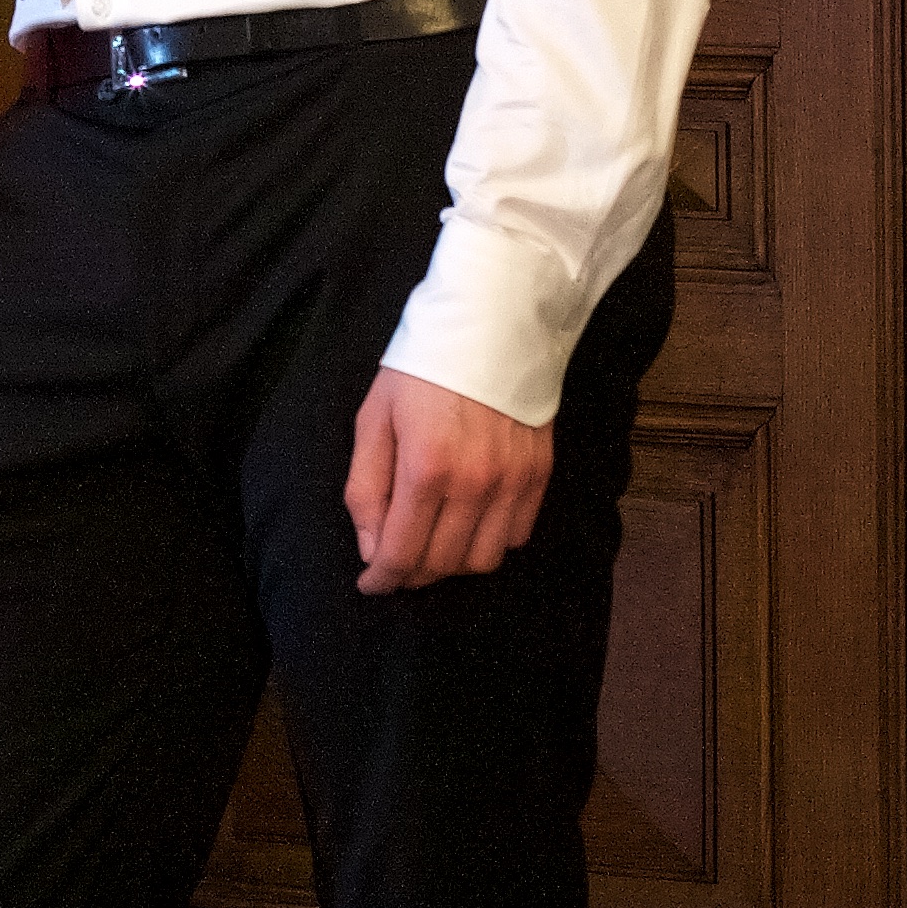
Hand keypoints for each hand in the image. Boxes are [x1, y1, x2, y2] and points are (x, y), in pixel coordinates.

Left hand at [344, 365, 551, 593]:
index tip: (371, 585)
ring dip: (453, 562)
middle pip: (443, 564)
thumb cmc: (421, 367)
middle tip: (395, 561)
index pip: (403, 553)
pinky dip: (490, 541)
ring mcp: (513, 481)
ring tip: (432, 541)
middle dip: (413, 573)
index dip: (382, 579)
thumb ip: (367, 488)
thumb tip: (371, 549)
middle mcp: (475, 483)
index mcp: (426, 467)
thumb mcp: (374, 418)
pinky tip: (469, 521)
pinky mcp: (539, 474)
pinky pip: (516, 536)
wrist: (490, 323)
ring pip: (484, 560)